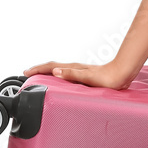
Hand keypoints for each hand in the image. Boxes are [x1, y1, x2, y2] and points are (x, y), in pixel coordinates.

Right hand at [22, 59, 138, 89]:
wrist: (122, 75)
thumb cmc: (108, 78)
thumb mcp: (88, 78)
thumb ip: (72, 75)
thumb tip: (56, 71)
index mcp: (73, 68)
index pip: (51, 67)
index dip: (38, 69)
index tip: (26, 72)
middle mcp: (75, 68)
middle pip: (53, 67)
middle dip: (40, 69)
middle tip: (28, 73)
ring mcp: (79, 71)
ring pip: (59, 70)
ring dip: (48, 72)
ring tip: (40, 76)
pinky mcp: (84, 75)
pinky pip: (66, 74)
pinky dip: (58, 75)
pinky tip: (60, 80)